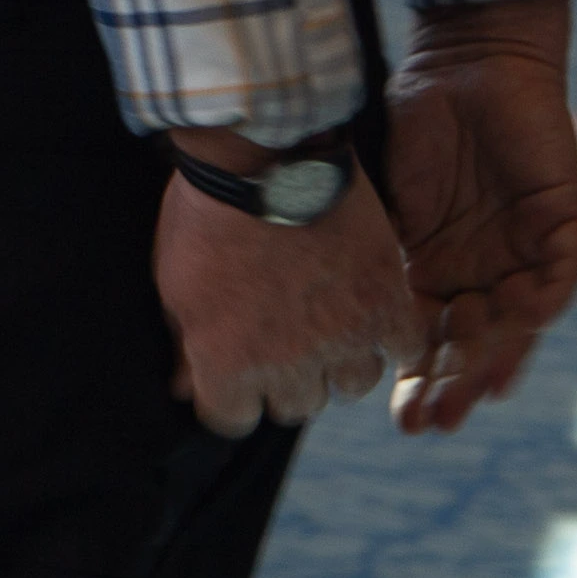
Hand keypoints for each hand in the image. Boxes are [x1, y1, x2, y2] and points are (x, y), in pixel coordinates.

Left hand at [155, 159, 425, 436]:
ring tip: (326, 324)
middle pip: (295, 406)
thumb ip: (185, 343)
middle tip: (281, 343)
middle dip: (284, 381)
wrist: (261, 157)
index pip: (232, 420)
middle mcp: (289, 364)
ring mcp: (344, 337)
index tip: (231, 374)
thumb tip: (184, 389)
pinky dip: (389, 337)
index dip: (229, 397)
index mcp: (227, 362)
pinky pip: (402, 351)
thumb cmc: (205, 217)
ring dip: (338, 362)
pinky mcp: (387, 305)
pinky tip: (370, 314)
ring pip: (352, 386)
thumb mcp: (175, 283)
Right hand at [379, 0, 576, 434]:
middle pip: (471, 344)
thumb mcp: (367, 198)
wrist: (460, 62)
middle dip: (450, 386)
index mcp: (430, 268)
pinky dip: (536, 306)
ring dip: (494, 361)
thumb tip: (285, 305)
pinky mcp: (560, 223)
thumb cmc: (405, 119)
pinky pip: (558, 280)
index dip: (413, 378)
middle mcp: (480, 270)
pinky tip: (507, 321)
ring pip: (516, 325)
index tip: (392, 415)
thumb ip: (342, 251)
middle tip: (425, 423)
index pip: (424, 337)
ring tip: (468, 394)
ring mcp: (523, 251)